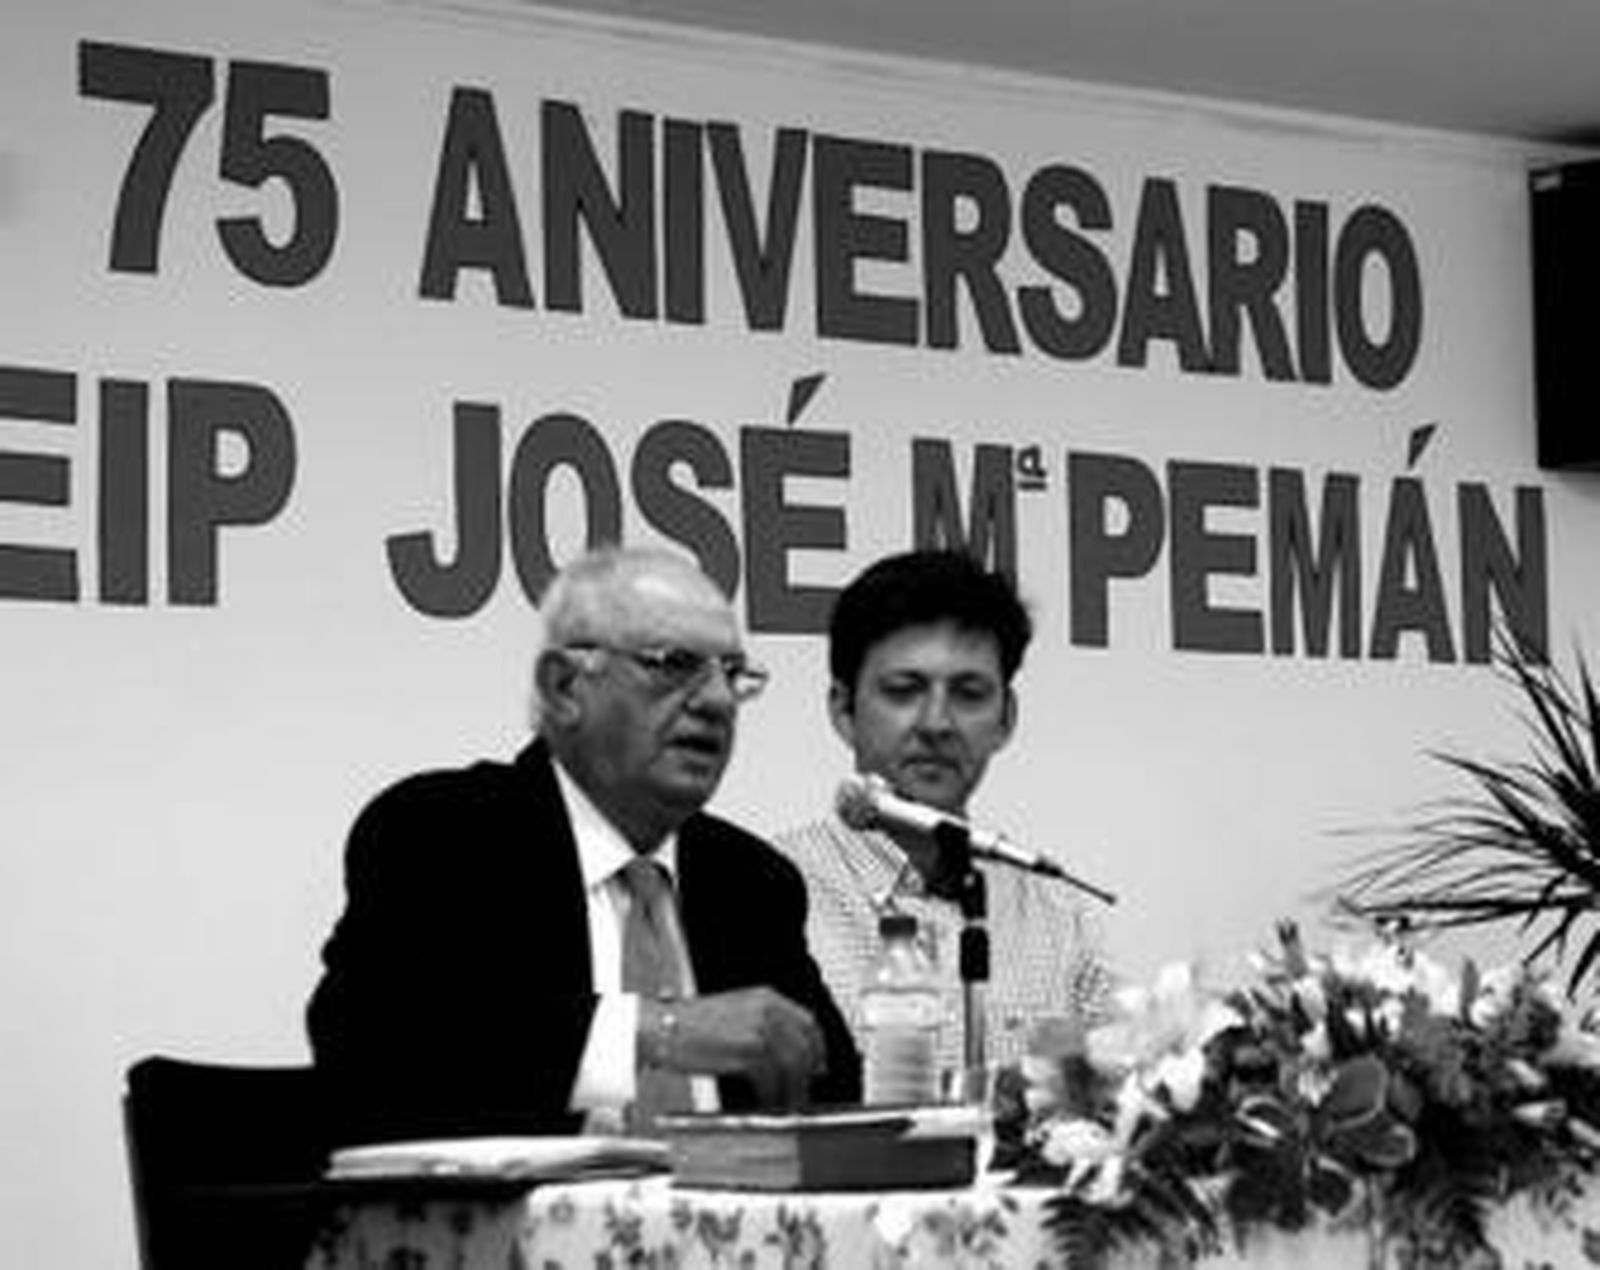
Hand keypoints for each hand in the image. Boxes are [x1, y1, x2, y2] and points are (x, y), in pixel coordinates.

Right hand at [643, 987, 825, 1109]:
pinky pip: (772, 1079)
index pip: (807, 1022)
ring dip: (792, 1089)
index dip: (816, 1048)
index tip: (817, 1066)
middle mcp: (768, 1009)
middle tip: (803, 1092)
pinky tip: (768, 1103)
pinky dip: (773, 1096)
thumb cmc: (689, 1026)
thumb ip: (761, 1029)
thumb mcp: (734, 1016)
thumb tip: (782, 1055)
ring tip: (786, 1105)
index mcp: (766, 997)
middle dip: (808, 1072)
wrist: (663, 1028)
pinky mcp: (749, 1050)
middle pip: (806, 1044)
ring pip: (794, 1064)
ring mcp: (760, 1028)